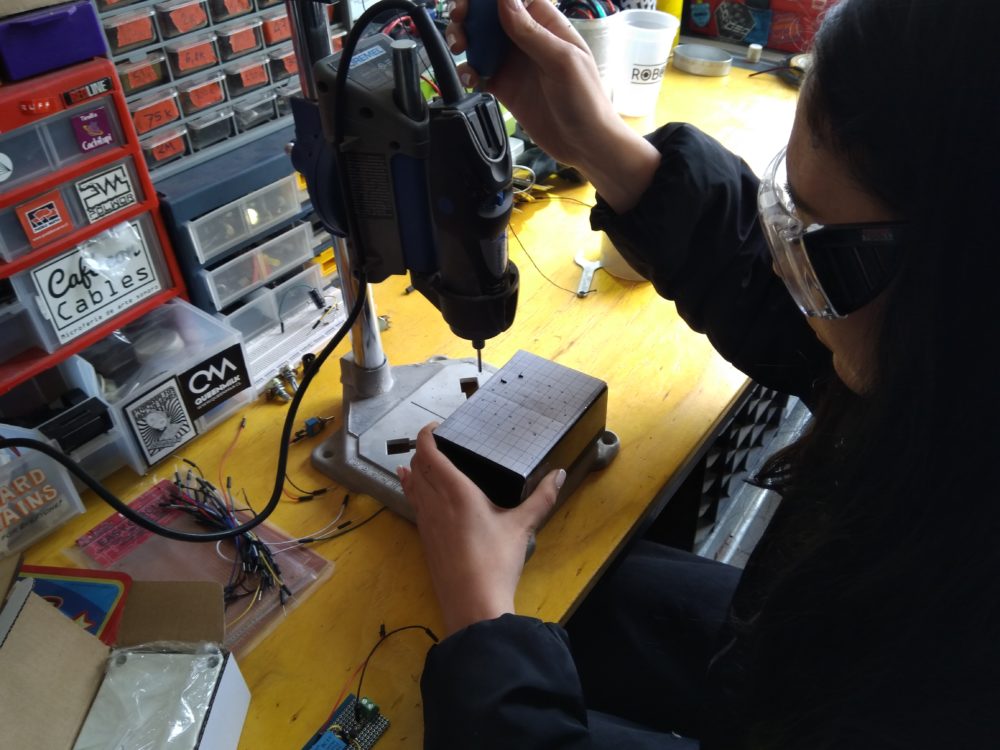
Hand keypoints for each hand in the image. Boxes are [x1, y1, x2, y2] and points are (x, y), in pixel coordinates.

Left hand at [398, 421, 565, 635]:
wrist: (473, 605)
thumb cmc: (496, 561)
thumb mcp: (522, 527)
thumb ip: (541, 498)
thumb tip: (559, 474)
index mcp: (456, 491)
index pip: (429, 453)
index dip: (427, 435)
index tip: (436, 426)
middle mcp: (434, 502)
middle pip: (418, 467)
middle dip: (423, 451)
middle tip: (439, 444)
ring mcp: (426, 522)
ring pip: (412, 486)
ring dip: (414, 470)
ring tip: (418, 461)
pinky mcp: (424, 540)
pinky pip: (414, 505)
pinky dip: (413, 490)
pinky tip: (418, 493)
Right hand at [446, 0, 662, 211]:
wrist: (584, 144)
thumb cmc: (586, 100)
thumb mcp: (561, 61)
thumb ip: (531, 32)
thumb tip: (504, 0)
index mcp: (546, 23)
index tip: (472, 3)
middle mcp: (527, 39)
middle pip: (490, 15)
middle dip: (470, 13)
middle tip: (459, 21)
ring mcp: (514, 63)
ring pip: (479, 40)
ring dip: (463, 38)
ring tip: (459, 48)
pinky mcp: (504, 86)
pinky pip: (478, 71)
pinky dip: (467, 70)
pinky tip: (470, 77)